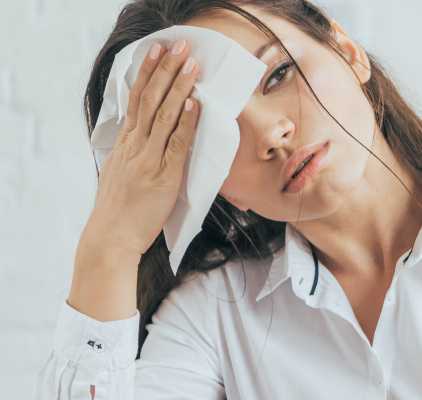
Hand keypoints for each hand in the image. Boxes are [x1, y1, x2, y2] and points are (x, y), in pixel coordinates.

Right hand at [86, 38, 200, 254]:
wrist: (111, 238)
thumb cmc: (121, 210)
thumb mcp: (121, 172)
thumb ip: (135, 151)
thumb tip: (149, 136)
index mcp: (125, 143)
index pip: (136, 99)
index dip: (148, 73)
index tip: (157, 51)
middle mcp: (135, 146)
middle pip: (150, 99)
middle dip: (166, 69)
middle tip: (179, 45)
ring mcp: (148, 160)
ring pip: (163, 115)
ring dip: (179, 87)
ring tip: (191, 64)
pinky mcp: (163, 177)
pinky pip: (176, 144)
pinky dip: (185, 123)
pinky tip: (192, 104)